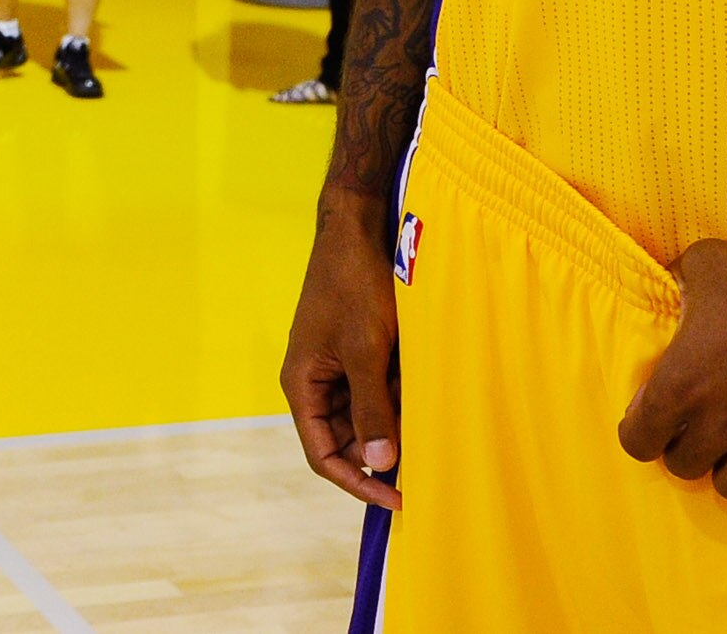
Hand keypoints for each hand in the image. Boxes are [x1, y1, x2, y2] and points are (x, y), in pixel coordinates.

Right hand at [280, 195, 402, 509]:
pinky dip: (400, 393)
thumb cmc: (353, 283)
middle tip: (424, 448)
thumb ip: (372, 408)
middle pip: (347, 439)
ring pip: (368, 416)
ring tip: (423, 404)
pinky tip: (420, 380)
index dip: (357, 482)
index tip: (397, 498)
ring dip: (396, 416)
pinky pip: (379, 389)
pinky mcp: (359, 352)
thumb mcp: (366, 349)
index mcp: (302, 384)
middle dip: (383, 445)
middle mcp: (316, 382)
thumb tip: (380, 465)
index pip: (323, 454)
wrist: (359, 226)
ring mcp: (337, 367)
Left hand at [619, 235, 726, 500]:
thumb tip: (672, 287)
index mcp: (681, 386)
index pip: (636, 442)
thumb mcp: (703, 264)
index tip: (651, 413)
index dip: (639, 428)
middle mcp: (721, 426)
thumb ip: (678, 285)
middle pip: (683, 467)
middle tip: (697, 422)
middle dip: (683, 446)